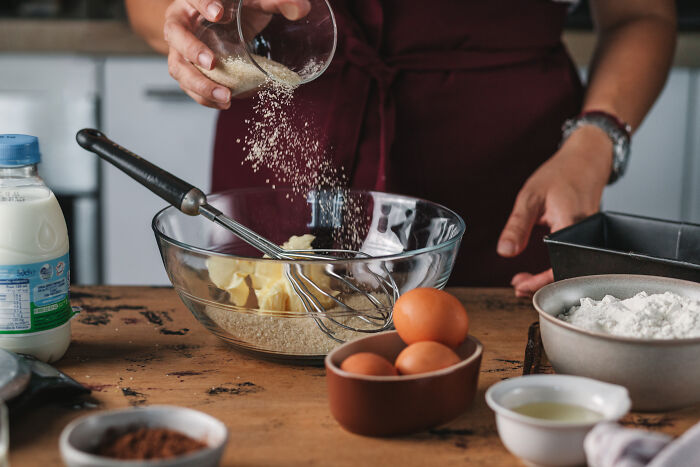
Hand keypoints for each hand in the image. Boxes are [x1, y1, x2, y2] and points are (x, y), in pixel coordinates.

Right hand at [163, 0, 310, 107]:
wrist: (221, 20)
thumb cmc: (235, 5)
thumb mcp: (257, 1)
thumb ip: (278, 1)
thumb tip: (302, 10)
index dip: (203, 4)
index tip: (219, 13)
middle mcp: (182, 22)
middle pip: (176, 35)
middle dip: (191, 50)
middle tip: (211, 63)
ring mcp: (181, 48)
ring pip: (179, 67)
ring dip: (199, 85)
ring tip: (225, 97)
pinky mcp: (188, 69)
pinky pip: (189, 85)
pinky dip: (205, 97)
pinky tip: (225, 103)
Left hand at [497, 125, 613, 296]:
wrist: (587, 158)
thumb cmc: (561, 173)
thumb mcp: (530, 197)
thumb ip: (517, 226)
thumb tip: (505, 251)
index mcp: (570, 225)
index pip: (558, 266)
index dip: (540, 282)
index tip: (520, 286)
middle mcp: (584, 235)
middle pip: (566, 272)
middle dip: (541, 285)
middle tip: (518, 286)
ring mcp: (588, 236)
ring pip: (570, 266)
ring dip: (547, 277)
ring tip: (525, 279)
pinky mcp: (586, 235)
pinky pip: (572, 256)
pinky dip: (554, 265)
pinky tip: (539, 266)